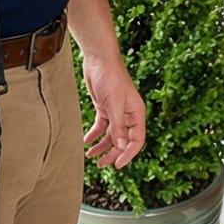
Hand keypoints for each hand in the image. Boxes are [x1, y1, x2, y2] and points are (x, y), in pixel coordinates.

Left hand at [80, 54, 145, 169]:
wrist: (98, 59)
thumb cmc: (110, 77)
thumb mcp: (113, 104)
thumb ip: (117, 126)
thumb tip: (120, 146)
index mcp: (136, 113)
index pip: (136, 140)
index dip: (128, 154)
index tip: (117, 165)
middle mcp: (128, 114)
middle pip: (123, 140)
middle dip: (112, 153)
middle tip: (100, 164)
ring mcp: (116, 111)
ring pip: (111, 135)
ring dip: (102, 146)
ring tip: (90, 156)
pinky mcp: (105, 107)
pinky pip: (101, 126)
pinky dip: (94, 134)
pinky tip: (86, 141)